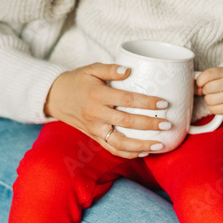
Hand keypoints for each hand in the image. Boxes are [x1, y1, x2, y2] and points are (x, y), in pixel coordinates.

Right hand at [44, 63, 167, 157]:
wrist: (54, 97)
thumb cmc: (77, 81)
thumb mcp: (91, 69)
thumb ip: (110, 69)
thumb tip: (129, 70)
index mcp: (97, 96)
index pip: (126, 100)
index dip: (146, 102)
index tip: (163, 103)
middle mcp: (96, 115)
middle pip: (126, 122)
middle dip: (149, 124)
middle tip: (167, 124)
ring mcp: (95, 129)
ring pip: (120, 142)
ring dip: (141, 145)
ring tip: (160, 145)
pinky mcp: (94, 137)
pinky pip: (112, 149)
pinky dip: (128, 153)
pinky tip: (144, 152)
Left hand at [195, 67, 222, 113]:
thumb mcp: (221, 73)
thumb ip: (207, 77)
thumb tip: (195, 89)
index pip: (207, 75)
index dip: (200, 80)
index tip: (201, 83)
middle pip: (207, 88)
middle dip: (205, 90)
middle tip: (211, 90)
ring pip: (208, 100)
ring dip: (208, 99)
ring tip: (215, 96)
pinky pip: (213, 110)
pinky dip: (212, 107)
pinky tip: (218, 103)